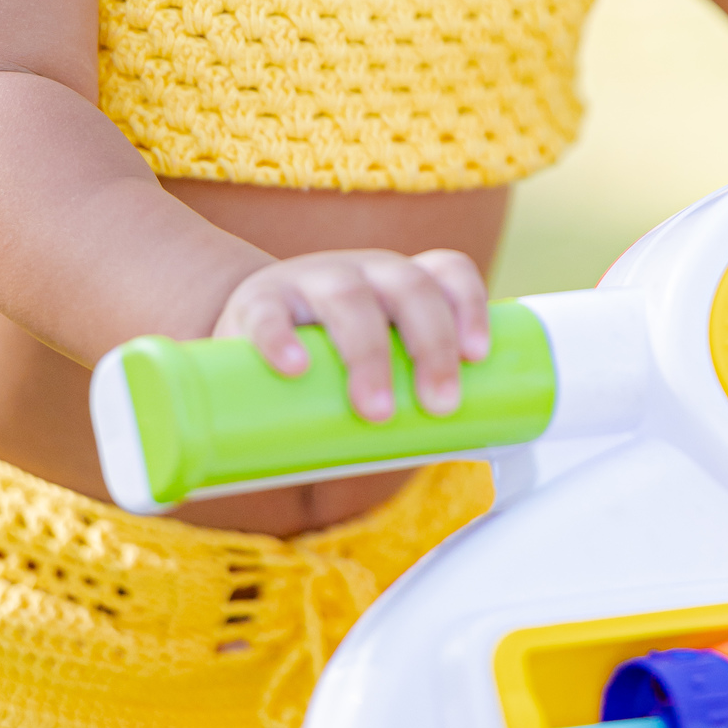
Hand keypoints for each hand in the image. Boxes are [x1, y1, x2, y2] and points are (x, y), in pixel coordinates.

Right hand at [211, 248, 489, 420]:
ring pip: (348, 298)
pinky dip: (282, 339)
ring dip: (370, 354)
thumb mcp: (376, 362)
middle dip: (432, 344)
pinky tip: (295, 368)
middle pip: (408, 287)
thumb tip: (464, 456)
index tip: (477, 355)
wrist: (249, 340)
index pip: (445, 272)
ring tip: (376, 410)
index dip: (468, 305)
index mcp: (397, 282)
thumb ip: (409, 398)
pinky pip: (269, 314)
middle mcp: (361, 271)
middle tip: (440, 405)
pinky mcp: (256, 303)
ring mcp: (308, 280)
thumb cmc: (330, 363)